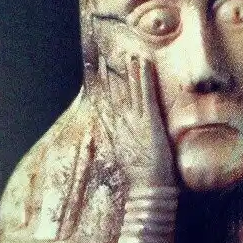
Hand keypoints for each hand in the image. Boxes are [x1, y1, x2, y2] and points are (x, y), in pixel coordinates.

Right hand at [98, 53, 176, 189]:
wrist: (148, 190)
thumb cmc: (141, 177)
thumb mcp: (127, 155)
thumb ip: (122, 141)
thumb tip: (120, 132)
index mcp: (115, 130)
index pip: (104, 102)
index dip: (97, 84)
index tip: (92, 67)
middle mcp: (122, 123)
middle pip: (111, 93)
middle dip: (106, 73)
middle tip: (99, 53)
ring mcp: (135, 121)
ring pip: (129, 90)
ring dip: (127, 71)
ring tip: (126, 53)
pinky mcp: (150, 121)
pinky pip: (146, 94)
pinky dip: (143, 78)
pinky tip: (143, 63)